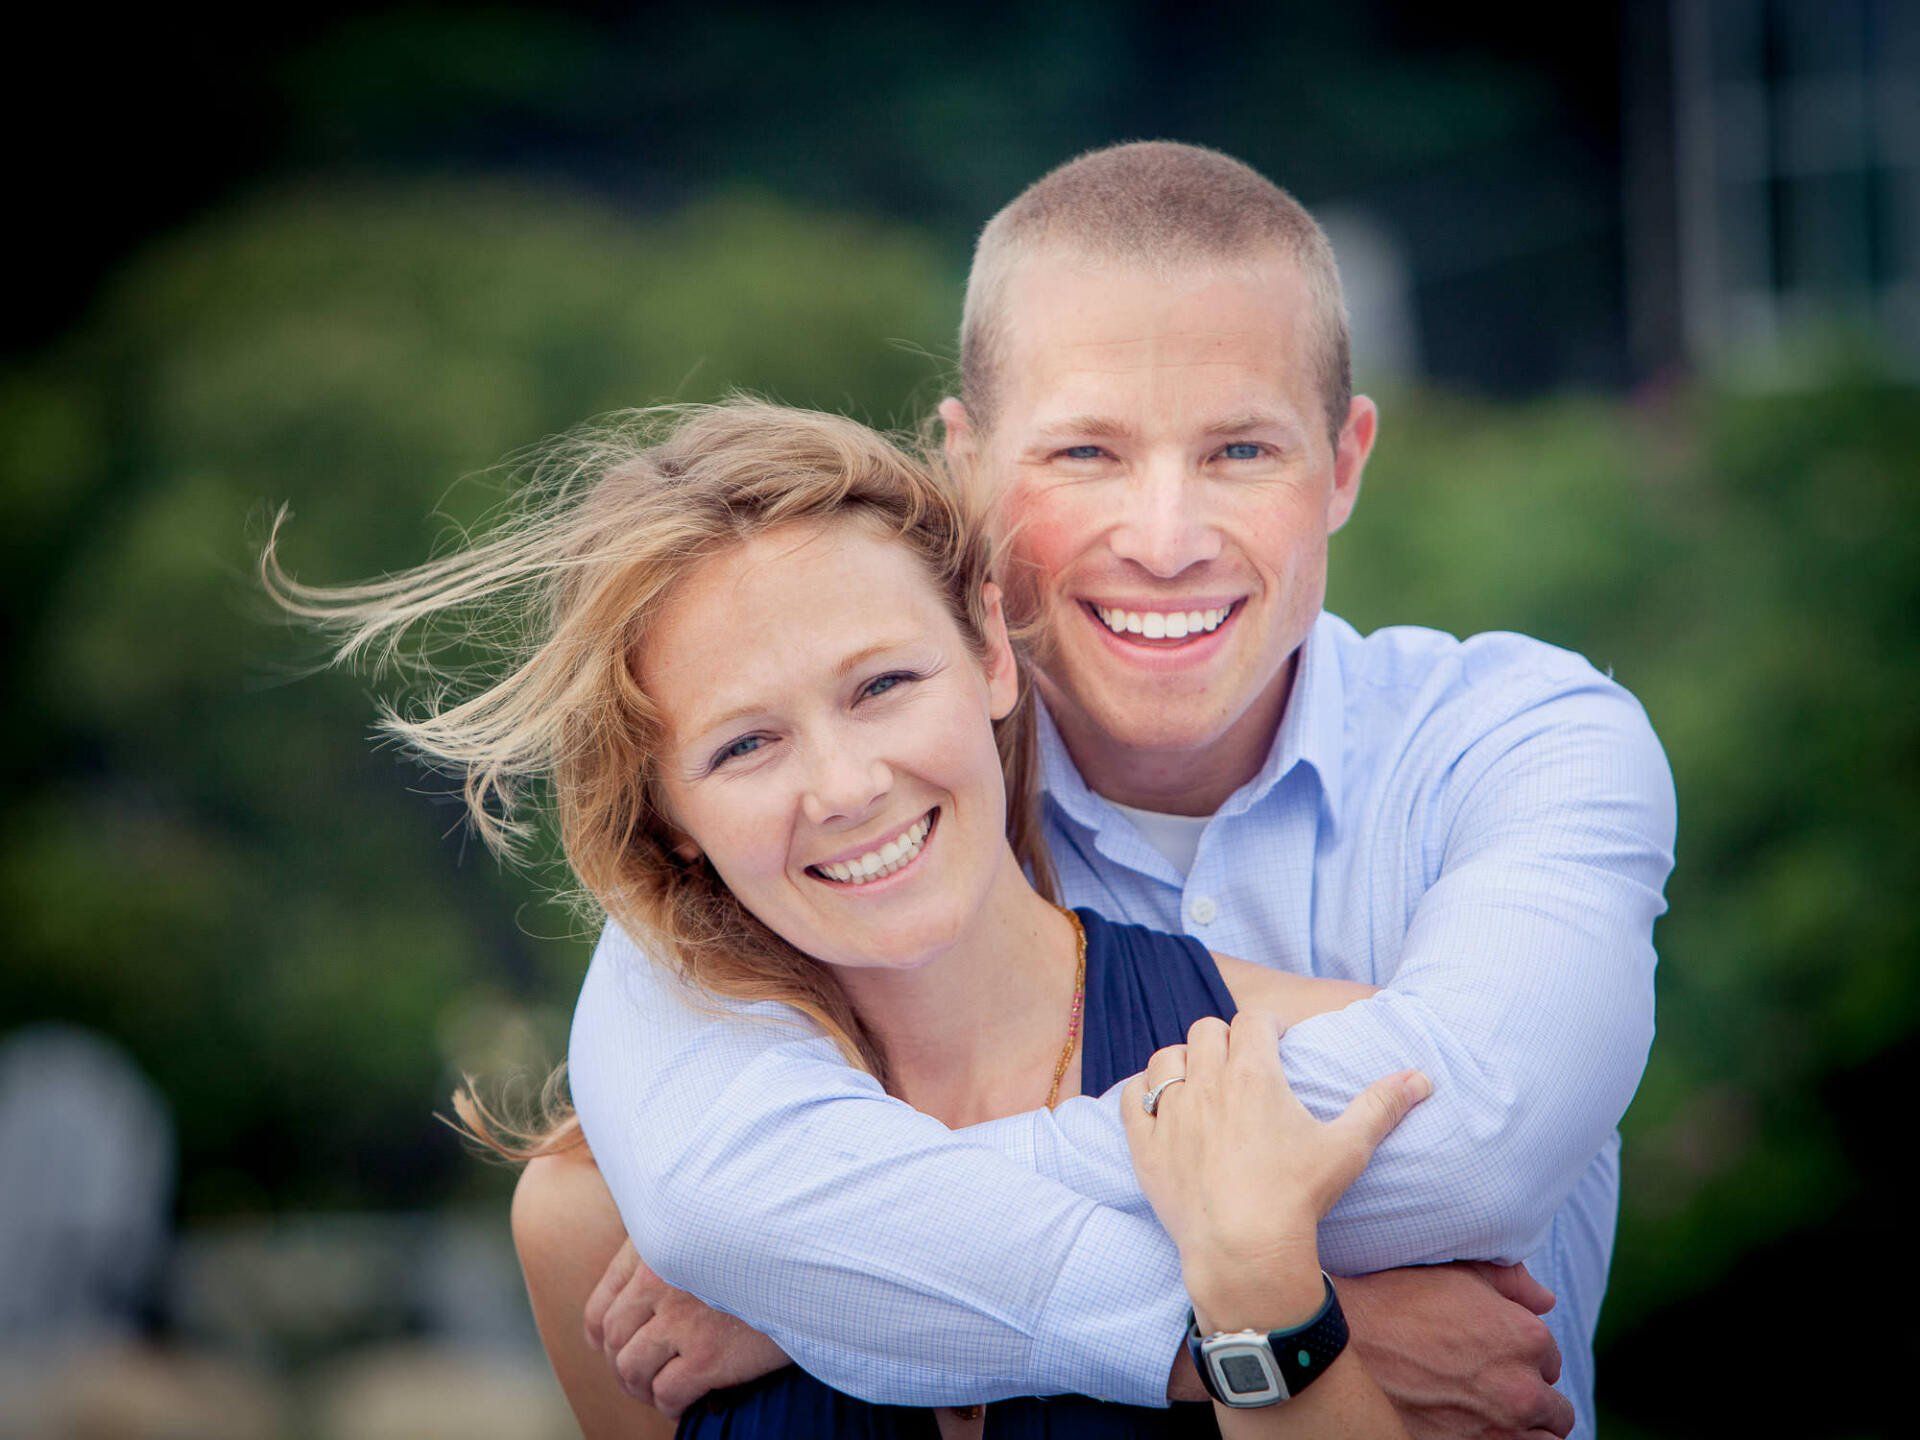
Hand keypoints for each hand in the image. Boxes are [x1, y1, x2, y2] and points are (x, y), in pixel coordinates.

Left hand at [582, 1239, 790, 1417]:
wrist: (812, 1263)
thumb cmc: (764, 1247)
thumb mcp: (705, 1230)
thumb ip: (669, 1252)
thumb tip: (639, 1299)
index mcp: (652, 1248)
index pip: (602, 1305)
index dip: (603, 1338)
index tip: (616, 1350)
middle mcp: (658, 1279)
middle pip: (614, 1340)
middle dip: (623, 1367)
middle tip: (645, 1377)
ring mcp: (681, 1318)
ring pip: (631, 1369)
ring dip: (641, 1388)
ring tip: (660, 1391)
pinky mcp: (707, 1354)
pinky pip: (667, 1393)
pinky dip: (670, 1405)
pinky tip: (686, 1403)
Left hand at [1121, 1010, 1430, 1329]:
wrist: (1245, 1249)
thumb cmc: (1298, 1197)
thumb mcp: (1347, 1148)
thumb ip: (1382, 1105)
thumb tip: (1422, 1077)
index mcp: (1254, 1073)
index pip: (1253, 1020)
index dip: (1266, 1025)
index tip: (1275, 1038)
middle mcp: (1207, 1082)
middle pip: (1207, 1030)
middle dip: (1225, 1038)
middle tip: (1239, 1061)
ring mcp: (1171, 1112)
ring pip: (1166, 1057)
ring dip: (1182, 1061)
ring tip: (1199, 1080)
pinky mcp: (1145, 1145)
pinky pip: (1132, 1099)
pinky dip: (1144, 1095)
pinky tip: (1159, 1105)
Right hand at [1340, 1263, 1572, 1439]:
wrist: (1344, 1345)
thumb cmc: (1396, 1302)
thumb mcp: (1455, 1273)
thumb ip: (1510, 1282)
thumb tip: (1545, 1300)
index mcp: (1526, 1339)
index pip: (1550, 1359)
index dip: (1524, 1357)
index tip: (1496, 1357)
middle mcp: (1522, 1389)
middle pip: (1554, 1410)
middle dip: (1532, 1399)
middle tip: (1496, 1390)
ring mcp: (1498, 1430)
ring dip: (1528, 1432)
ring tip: (1497, 1419)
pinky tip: (1480, 1430)